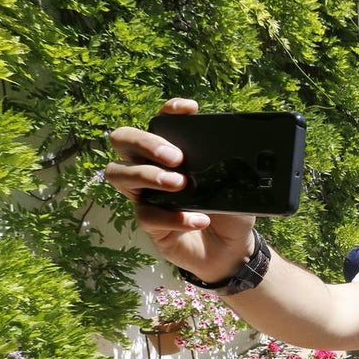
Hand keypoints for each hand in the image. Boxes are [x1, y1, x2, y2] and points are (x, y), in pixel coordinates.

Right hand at [104, 98, 255, 280]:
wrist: (234, 249)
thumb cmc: (232, 211)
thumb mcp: (237, 187)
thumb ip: (231, 168)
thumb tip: (237, 155)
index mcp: (172, 152)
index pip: (161, 121)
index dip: (169, 110)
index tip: (190, 109)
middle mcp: (152, 167)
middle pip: (123, 140)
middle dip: (145, 142)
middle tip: (176, 156)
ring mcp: (146, 194)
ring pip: (120, 174)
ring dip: (149, 175)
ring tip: (180, 184)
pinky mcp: (149, 223)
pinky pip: (147, 215)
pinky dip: (175, 217)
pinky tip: (199, 219)